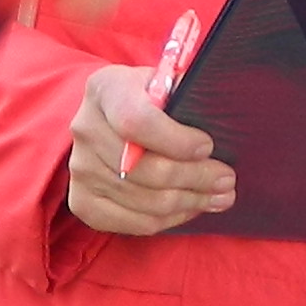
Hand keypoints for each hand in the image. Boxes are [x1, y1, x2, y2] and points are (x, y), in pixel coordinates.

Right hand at [67, 60, 233, 236]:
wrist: (111, 118)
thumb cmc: (150, 100)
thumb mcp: (164, 83)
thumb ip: (184, 96)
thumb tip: (217, 123)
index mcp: (105, 89)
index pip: (136, 122)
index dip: (176, 141)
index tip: (207, 147)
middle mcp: (85, 128)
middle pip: (143, 169)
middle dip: (195, 177)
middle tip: (226, 179)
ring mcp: (79, 169)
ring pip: (146, 200)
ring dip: (190, 201)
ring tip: (219, 196)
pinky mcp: (82, 202)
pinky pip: (135, 222)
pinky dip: (171, 219)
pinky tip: (191, 207)